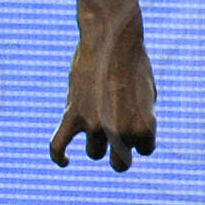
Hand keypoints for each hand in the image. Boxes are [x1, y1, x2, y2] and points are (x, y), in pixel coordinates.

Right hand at [51, 23, 156, 170]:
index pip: (145, 150)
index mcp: (144, 127)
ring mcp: (96, 125)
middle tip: (117, 138)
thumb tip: (126, 136)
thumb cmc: (133, 62)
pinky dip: (59, 157)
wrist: (112, 39)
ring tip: (99, 116)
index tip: (138, 118)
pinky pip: (58, 146)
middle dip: (120, 156)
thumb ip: (139, 120)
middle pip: (120, 165)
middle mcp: (121, 131)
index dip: (141, 136)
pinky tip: (65, 161)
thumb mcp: (147, 94)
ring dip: (96, 142)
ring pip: (94, 153)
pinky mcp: (73, 115)